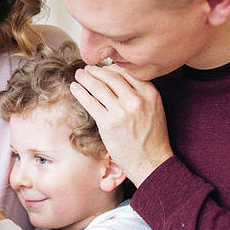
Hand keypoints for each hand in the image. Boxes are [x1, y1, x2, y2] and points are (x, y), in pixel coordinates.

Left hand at [70, 64, 172, 185]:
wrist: (151, 161)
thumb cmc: (152, 137)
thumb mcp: (155, 108)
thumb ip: (141, 93)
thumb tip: (119, 79)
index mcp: (150, 93)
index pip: (127, 72)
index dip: (111, 67)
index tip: (103, 68)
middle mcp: (137, 99)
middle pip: (111, 76)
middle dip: (96, 71)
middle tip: (87, 69)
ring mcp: (122, 111)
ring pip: (99, 87)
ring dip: (86, 78)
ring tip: (79, 75)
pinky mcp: (108, 123)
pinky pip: (90, 102)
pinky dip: (80, 92)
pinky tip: (75, 87)